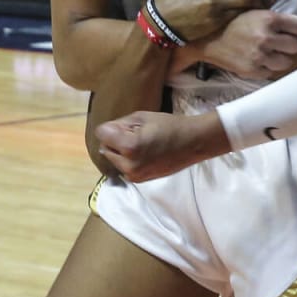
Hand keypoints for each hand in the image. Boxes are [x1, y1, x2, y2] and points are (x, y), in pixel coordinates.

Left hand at [95, 109, 230, 181]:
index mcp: (129, 147)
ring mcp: (133, 175)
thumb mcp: (142, 117)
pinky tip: (146, 154)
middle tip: (138, 134)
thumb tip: (105, 133)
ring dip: (121, 151)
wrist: (194, 143)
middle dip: (115, 140)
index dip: (112, 127)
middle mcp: (128, 165)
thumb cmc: (170, 126)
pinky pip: (123, 166)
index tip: (128, 126)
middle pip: (105, 147)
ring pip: (113, 158)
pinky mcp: (139, 180)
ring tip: (143, 145)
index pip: (101, 134)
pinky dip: (128, 160)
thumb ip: (119, 124)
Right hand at [195, 10, 296, 78]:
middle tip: (281, 42)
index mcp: (268, 19)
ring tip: (272, 53)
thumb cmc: (230, 22)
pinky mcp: (252, 71)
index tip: (292, 30)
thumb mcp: (252, 11)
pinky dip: (267, 67)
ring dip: (281, 57)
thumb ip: (273, 17)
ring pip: (287, 62)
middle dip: (290, 43)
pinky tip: (259, 60)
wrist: (206, 39)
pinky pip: (271, 72)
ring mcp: (259, 56)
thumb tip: (294, 22)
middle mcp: (266, 38)